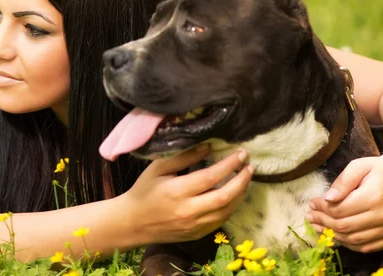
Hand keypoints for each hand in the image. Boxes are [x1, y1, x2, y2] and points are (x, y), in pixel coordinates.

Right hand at [121, 144, 253, 245]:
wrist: (133, 223)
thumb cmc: (144, 190)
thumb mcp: (158, 168)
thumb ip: (183, 157)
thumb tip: (208, 147)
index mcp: (177, 192)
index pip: (211, 177)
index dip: (229, 164)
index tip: (241, 153)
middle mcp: (188, 211)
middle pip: (225, 196)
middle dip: (242, 180)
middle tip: (250, 166)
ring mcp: (194, 226)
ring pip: (227, 211)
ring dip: (241, 194)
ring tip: (246, 179)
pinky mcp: (197, 235)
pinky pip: (221, 221)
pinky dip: (231, 207)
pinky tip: (235, 195)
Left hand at [306, 153, 382, 252]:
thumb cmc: (378, 169)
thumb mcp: (358, 167)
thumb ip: (342, 182)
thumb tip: (326, 198)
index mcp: (374, 197)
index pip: (340, 209)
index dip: (322, 208)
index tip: (311, 203)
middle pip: (345, 226)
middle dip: (323, 222)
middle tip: (309, 216)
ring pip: (354, 239)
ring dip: (332, 235)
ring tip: (318, 226)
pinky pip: (367, 247)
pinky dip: (349, 244)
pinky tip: (336, 235)